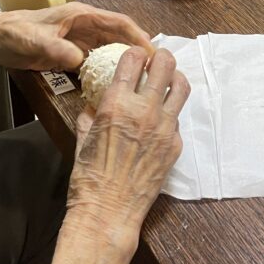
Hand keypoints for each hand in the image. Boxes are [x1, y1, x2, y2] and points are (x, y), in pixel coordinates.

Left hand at [0, 3, 154, 72]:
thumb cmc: (16, 34)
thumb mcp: (37, 41)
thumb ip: (58, 49)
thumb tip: (80, 60)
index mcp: (82, 15)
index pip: (119, 22)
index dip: (138, 35)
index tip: (152, 50)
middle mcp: (86, 25)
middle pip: (119, 35)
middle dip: (138, 49)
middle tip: (155, 68)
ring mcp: (80, 39)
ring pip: (110, 48)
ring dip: (125, 60)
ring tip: (142, 77)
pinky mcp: (72, 52)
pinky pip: (97, 59)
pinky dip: (109, 69)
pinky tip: (116, 82)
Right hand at [69, 48, 189, 233]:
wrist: (108, 211)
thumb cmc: (89, 177)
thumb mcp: (82, 137)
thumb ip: (91, 114)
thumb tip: (94, 102)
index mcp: (117, 104)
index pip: (134, 60)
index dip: (135, 53)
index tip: (135, 56)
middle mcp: (144, 110)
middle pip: (164, 65)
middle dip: (160, 57)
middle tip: (156, 60)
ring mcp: (164, 126)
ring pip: (181, 86)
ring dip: (174, 77)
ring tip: (168, 79)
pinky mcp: (175, 143)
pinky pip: (177, 118)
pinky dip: (170, 112)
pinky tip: (161, 120)